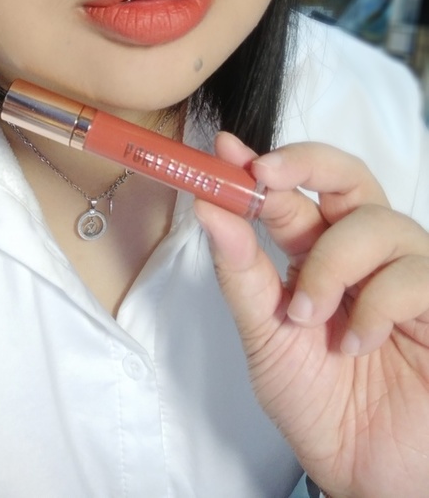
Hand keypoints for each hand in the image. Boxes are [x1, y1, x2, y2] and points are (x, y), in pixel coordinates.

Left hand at [195, 134, 428, 497]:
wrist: (365, 470)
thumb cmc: (318, 402)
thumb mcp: (265, 336)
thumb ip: (241, 272)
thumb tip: (208, 208)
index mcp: (315, 253)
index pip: (289, 194)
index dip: (257, 167)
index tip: (224, 151)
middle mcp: (362, 252)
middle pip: (347, 175)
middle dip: (305, 163)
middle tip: (265, 175)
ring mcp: (405, 273)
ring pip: (376, 221)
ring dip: (332, 263)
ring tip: (308, 315)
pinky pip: (414, 273)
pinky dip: (376, 305)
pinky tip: (359, 341)